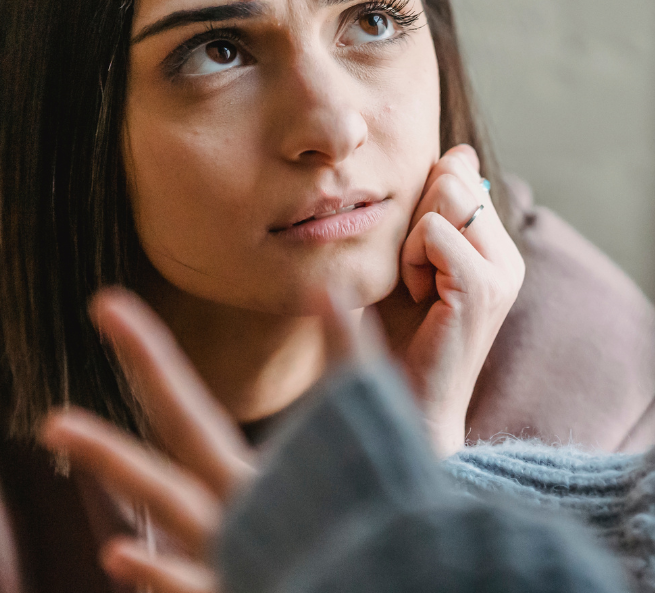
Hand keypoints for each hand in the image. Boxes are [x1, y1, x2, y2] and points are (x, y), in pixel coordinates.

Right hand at [38, 287, 368, 592]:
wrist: (401, 570)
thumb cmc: (375, 507)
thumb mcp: (364, 423)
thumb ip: (349, 359)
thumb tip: (330, 287)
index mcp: (250, 478)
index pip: (183, 413)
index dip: (148, 360)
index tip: (109, 310)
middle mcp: (232, 514)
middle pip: (172, 443)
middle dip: (126, 402)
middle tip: (71, 370)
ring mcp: (239, 554)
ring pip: (169, 510)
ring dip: (120, 471)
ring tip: (58, 425)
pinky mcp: (253, 587)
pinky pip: (197, 585)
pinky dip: (162, 573)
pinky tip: (121, 553)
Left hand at [389, 144, 524, 456]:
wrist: (402, 409)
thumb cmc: (399, 341)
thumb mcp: (412, 261)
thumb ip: (433, 210)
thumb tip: (459, 153)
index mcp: (497, 249)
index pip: (462, 175)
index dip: (424, 199)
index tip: (415, 254)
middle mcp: (508, 258)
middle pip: (453, 177)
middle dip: (415, 215)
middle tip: (412, 274)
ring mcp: (501, 273)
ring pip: (447, 195)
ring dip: (412, 237)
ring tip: (416, 287)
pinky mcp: (482, 288)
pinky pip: (436, 230)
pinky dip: (411, 257)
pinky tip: (417, 297)